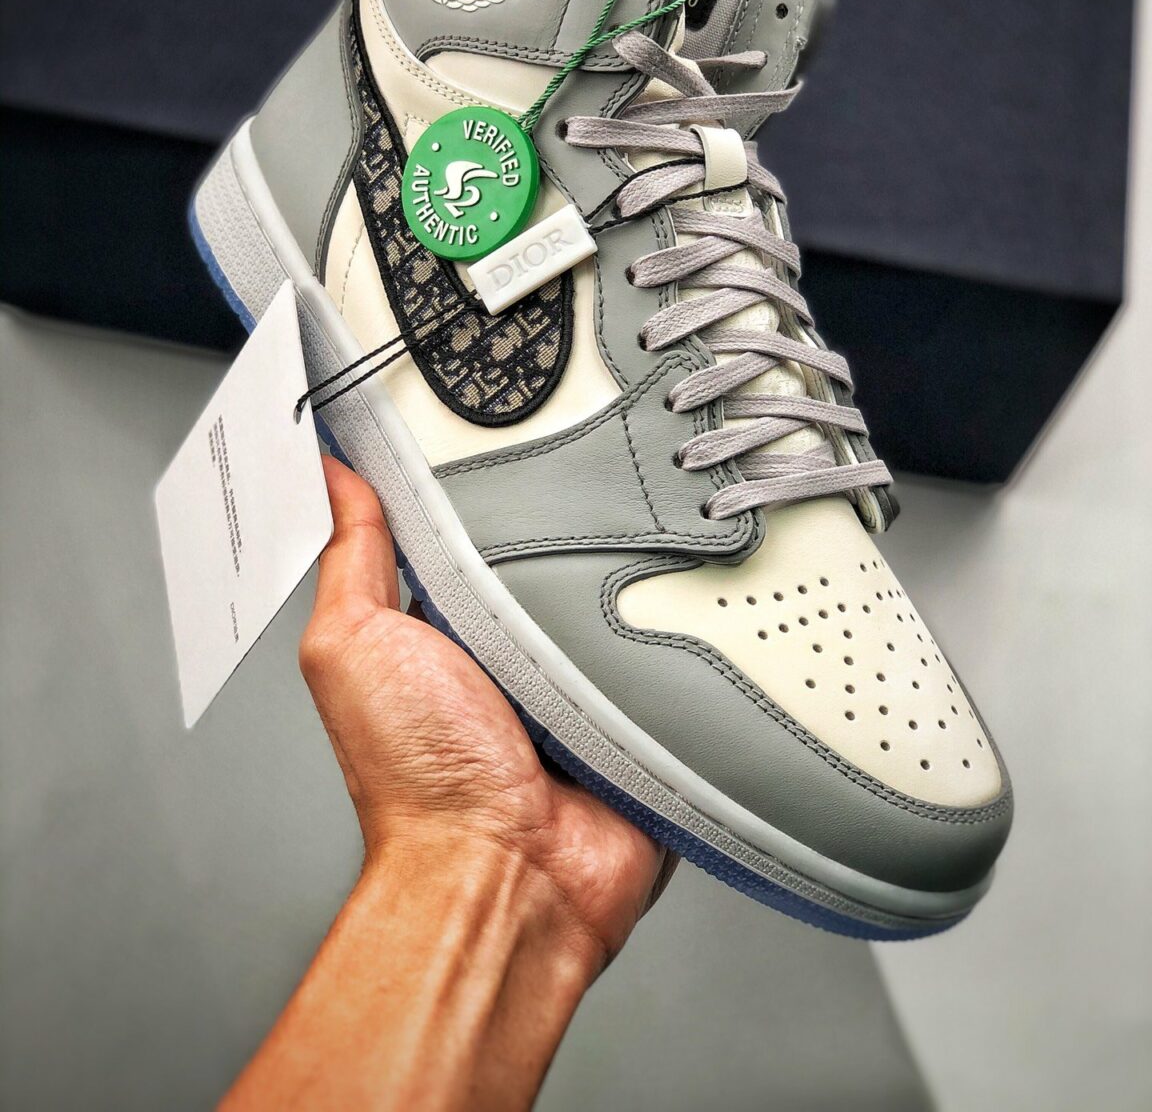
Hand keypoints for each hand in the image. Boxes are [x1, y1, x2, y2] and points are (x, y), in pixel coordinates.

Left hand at [299, 456, 675, 975]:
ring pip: (612, 592)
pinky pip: (667, 644)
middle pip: (546, 555)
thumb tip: (328, 478)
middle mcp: (512, 657)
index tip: (483, 429)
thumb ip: (349, 559)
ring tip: (633, 525)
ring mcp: (579, 683)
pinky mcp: (637, 708)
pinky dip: (672, 623)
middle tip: (576, 461)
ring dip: (623, 570)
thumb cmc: (419, 780)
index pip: (461, 536)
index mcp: (443, 633)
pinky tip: (675, 586)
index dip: (470, 489)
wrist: (510, 875)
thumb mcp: (354, 643)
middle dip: (561, 519)